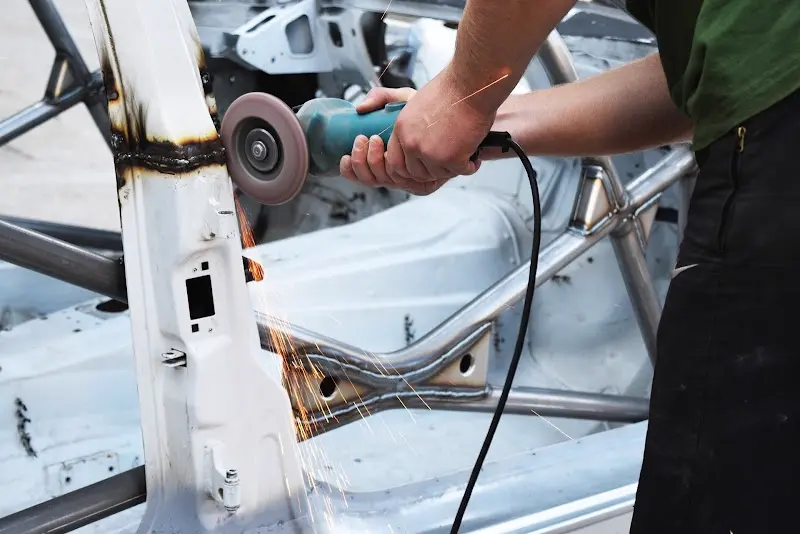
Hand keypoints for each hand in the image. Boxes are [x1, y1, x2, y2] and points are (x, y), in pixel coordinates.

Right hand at [340, 87, 443, 194]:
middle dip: (360, 161)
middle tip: (362, 139)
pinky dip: (388, 173)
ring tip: (372, 141)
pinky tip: (384, 157)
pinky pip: (401, 184)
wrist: (456, 111)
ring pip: (380, 181)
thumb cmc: (431, 109)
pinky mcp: (423, 186)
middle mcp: (397, 174)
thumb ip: (381, 98)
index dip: (351, 167)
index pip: (361, 173)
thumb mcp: (402, 100)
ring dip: (369, 163)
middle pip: (369, 179)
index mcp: (389, 161)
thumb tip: (359, 109)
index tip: (347, 151)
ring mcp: (409, 181)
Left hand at [341, 68, 495, 194]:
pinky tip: (472, 157)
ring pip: (437, 174)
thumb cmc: (447, 90)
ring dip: (450, 167)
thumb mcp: (409, 96)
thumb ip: (383, 100)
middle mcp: (411, 143)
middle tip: (446, 158)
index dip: (410, 164)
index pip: (394, 162)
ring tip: (461, 153)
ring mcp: (429, 153)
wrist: (471, 83)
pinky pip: (459, 171)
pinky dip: (469, 166)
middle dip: (431, 169)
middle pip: (415, 172)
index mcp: (400, 129)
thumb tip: (360, 110)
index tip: (426, 159)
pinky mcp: (450, 158)